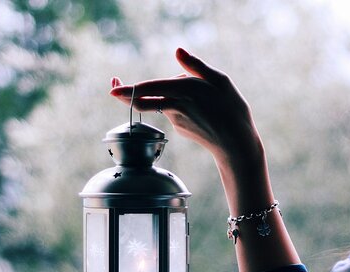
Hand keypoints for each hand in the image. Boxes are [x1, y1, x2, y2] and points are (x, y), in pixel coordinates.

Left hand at [109, 48, 263, 165]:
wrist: (236, 143)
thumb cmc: (232, 108)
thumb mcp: (220, 80)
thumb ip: (195, 66)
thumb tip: (177, 51)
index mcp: (184, 90)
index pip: (150, 88)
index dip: (129, 89)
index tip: (112, 88)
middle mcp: (176, 106)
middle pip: (143, 102)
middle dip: (126, 96)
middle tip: (113, 88)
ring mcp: (175, 120)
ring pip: (164, 101)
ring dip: (170, 95)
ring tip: (203, 97)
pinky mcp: (179, 129)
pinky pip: (174, 111)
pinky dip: (180, 105)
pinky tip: (201, 110)